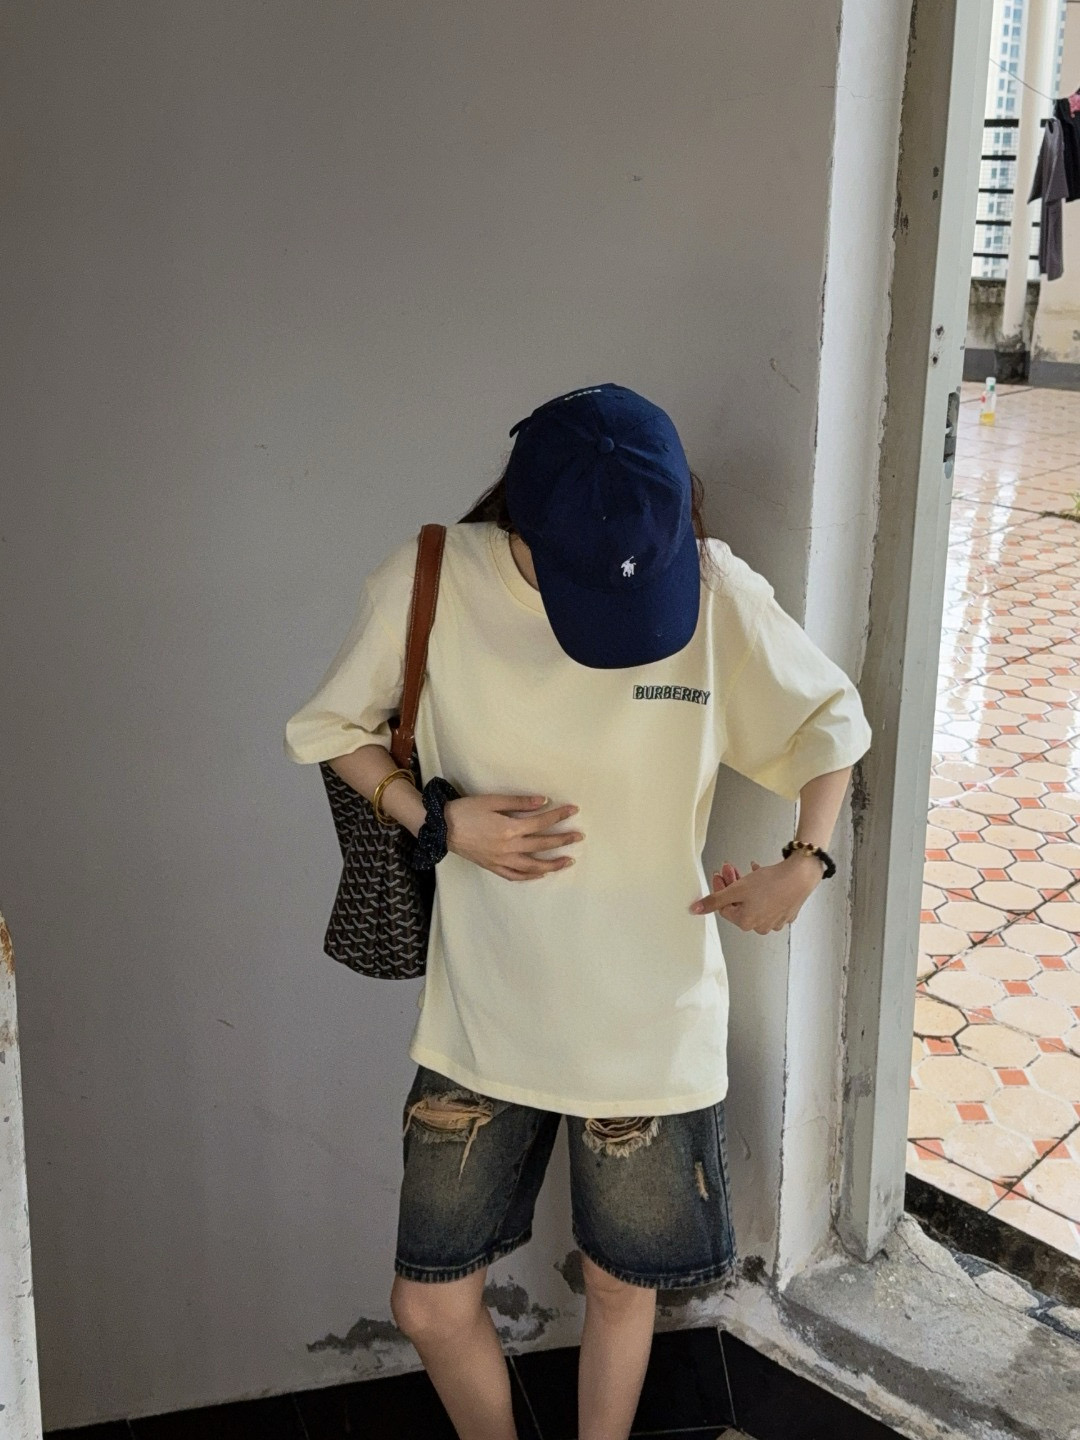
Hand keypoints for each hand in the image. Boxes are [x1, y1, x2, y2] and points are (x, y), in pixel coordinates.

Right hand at [445, 794, 582, 881]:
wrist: (441, 828)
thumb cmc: (466, 810)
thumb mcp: (492, 800)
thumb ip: (519, 802)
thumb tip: (544, 801)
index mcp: (510, 829)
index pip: (541, 822)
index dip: (559, 815)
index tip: (573, 810)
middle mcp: (509, 847)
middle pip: (542, 845)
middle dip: (563, 840)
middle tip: (579, 836)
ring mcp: (501, 860)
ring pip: (533, 866)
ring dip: (552, 864)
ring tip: (567, 861)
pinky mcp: (493, 867)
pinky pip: (515, 876)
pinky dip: (530, 877)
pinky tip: (540, 874)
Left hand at [688, 854, 822, 932]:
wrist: (800, 876)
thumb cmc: (771, 883)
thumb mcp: (737, 889)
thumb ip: (714, 900)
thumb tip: (695, 910)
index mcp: (746, 923)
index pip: (724, 907)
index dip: (720, 888)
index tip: (720, 873)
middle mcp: (761, 926)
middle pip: (739, 904)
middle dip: (732, 884)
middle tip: (730, 868)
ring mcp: (775, 920)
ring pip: (753, 901)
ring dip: (747, 885)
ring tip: (748, 870)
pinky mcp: (786, 911)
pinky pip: (768, 900)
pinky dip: (762, 888)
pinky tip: (761, 873)